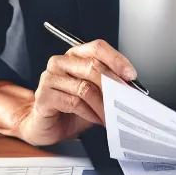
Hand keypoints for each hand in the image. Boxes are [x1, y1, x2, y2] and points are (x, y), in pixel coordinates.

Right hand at [10, 39, 138, 146]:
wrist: (47, 126)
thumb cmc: (71, 108)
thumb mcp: (96, 94)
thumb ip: (110, 87)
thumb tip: (131, 88)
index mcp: (74, 56)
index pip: (97, 48)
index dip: (116, 60)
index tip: (130, 75)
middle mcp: (60, 62)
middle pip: (92, 66)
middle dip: (113, 85)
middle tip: (125, 99)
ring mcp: (50, 78)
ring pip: (85, 87)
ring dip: (103, 105)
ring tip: (112, 115)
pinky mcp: (44, 96)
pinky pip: (74, 102)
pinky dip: (90, 113)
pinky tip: (96, 118)